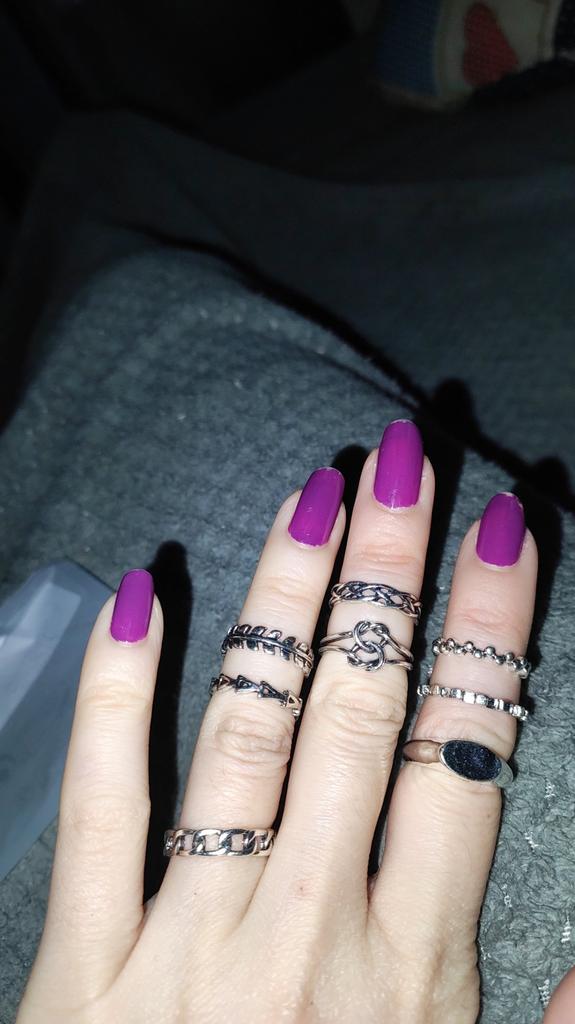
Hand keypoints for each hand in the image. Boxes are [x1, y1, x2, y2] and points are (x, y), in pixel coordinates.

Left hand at [16, 421, 536, 1023]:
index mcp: (412, 972)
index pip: (465, 754)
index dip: (489, 633)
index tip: (505, 532)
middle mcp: (307, 935)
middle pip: (365, 713)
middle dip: (391, 577)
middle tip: (407, 465)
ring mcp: (187, 944)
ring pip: (248, 732)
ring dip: (283, 606)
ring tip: (312, 500)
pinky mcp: (79, 970)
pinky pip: (100, 810)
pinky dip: (116, 703)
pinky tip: (134, 605)